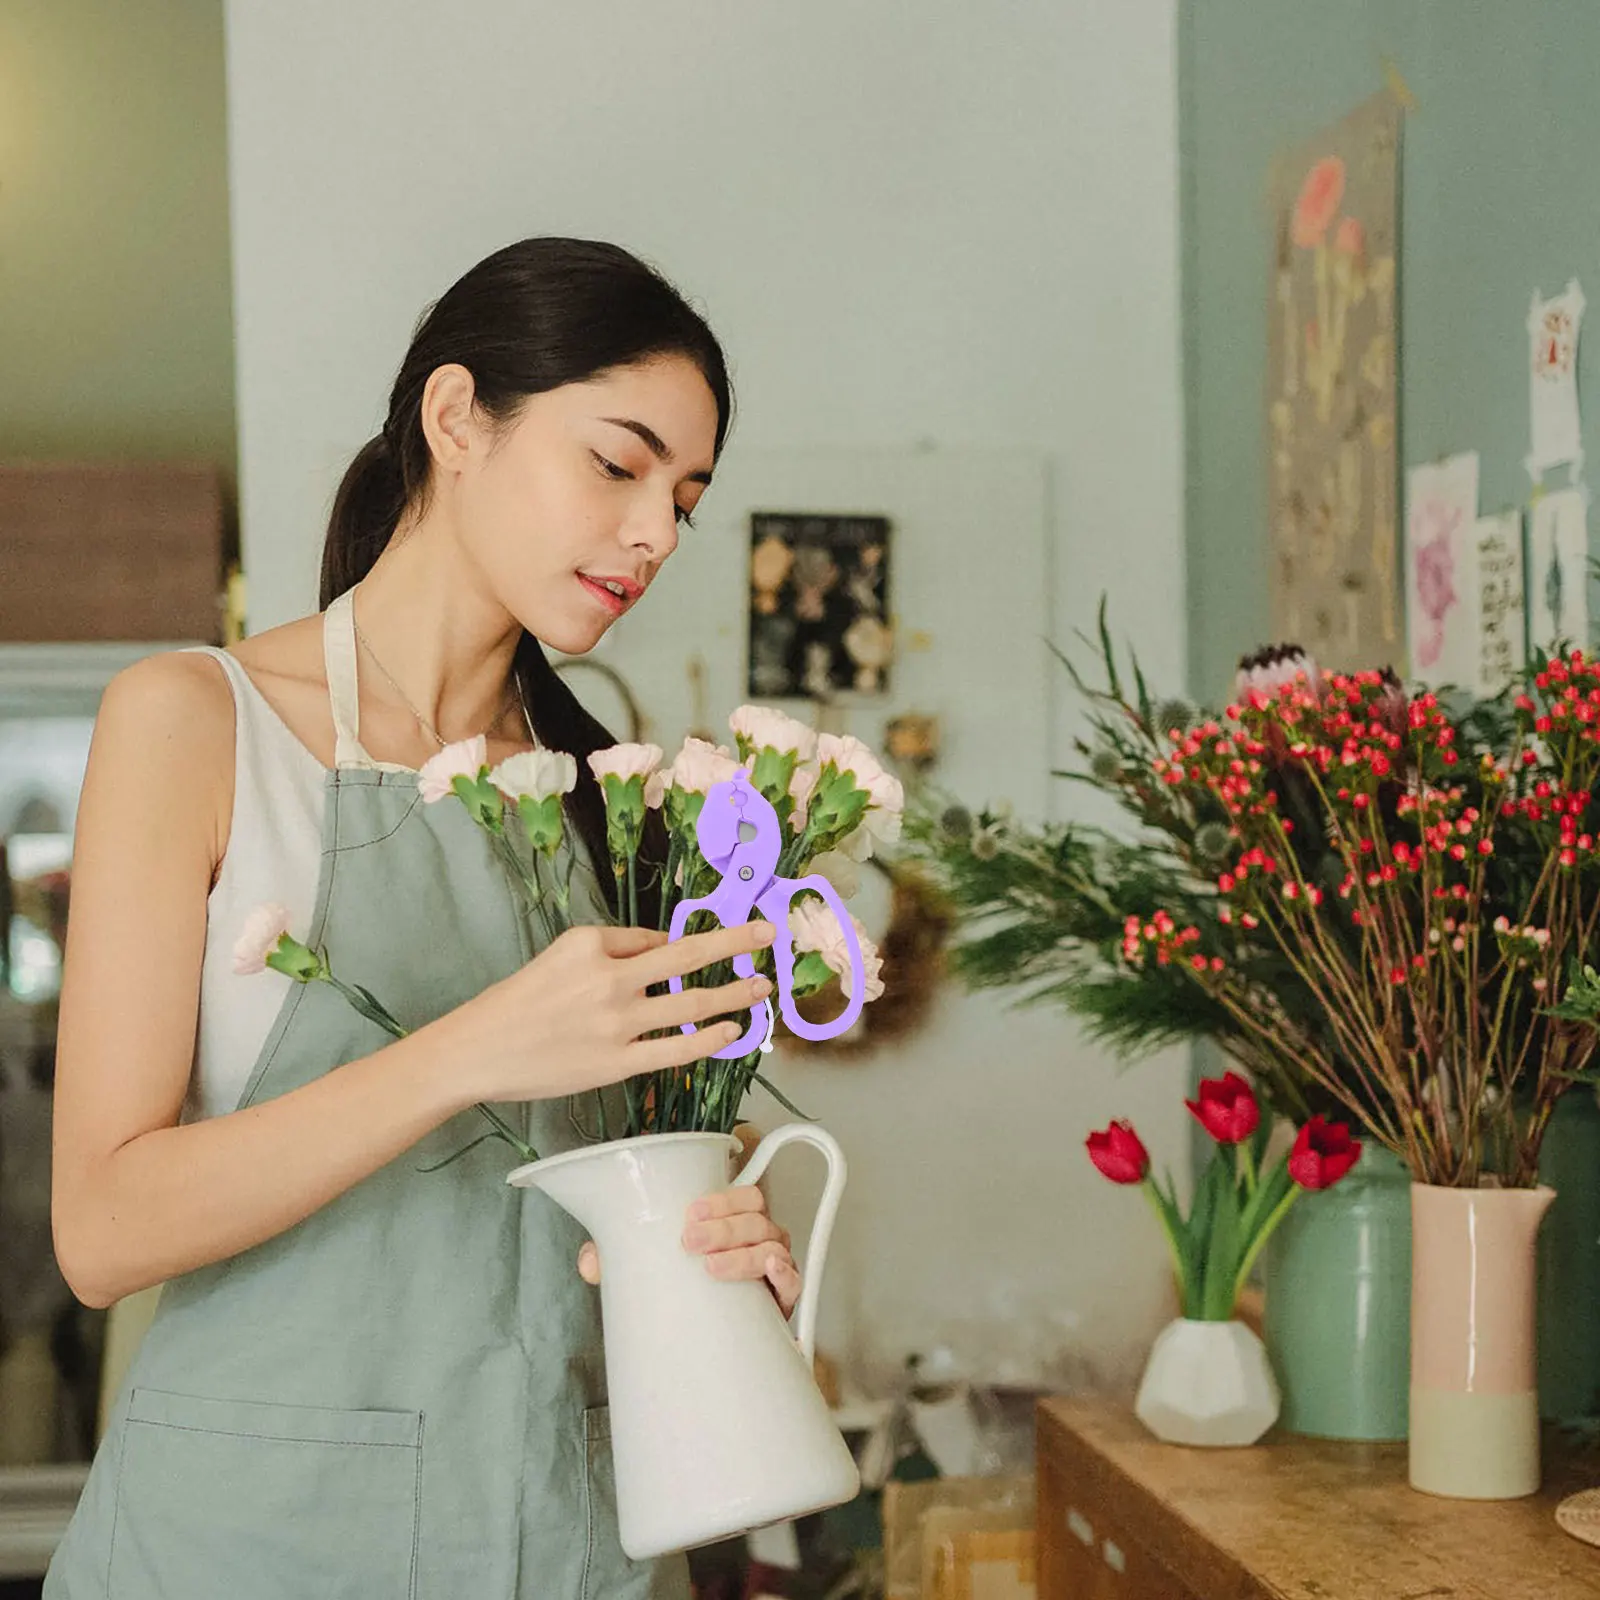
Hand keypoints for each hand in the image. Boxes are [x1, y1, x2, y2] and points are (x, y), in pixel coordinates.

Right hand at [445, 920, 775, 1105]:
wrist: (481, 1050)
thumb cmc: (518, 1001)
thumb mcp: (561, 954)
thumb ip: (613, 949)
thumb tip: (661, 949)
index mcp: (592, 946)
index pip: (653, 940)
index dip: (691, 940)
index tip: (730, 935)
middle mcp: (610, 979)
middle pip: (686, 958)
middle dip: (734, 943)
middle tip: (767, 933)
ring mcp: (617, 1024)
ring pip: (689, 1005)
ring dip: (732, 994)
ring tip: (761, 987)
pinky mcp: (617, 1063)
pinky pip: (675, 1050)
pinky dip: (709, 1039)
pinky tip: (732, 1030)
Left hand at [577, 1125, 802, 1316]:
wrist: (712, 1336)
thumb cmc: (689, 1286)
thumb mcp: (653, 1266)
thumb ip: (619, 1257)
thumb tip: (590, 1261)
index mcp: (734, 1221)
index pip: (742, 1194)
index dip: (721, 1198)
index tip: (690, 1212)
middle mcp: (759, 1238)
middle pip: (756, 1217)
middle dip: (724, 1227)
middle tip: (690, 1242)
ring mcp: (774, 1266)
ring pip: (773, 1245)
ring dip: (744, 1253)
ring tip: (712, 1267)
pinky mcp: (782, 1299)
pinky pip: (793, 1280)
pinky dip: (785, 1274)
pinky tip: (770, 1272)